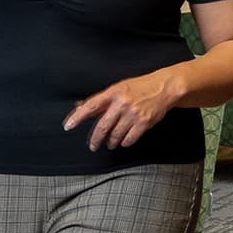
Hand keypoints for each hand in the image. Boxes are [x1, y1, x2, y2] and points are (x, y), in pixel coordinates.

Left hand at [64, 71, 183, 151]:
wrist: (164, 87)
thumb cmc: (140, 87)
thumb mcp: (118, 87)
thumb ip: (101, 99)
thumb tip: (80, 106)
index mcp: (113, 93)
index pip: (90, 106)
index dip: (78, 117)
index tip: (68, 126)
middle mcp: (122, 103)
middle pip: (102, 126)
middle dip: (96, 139)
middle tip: (93, 145)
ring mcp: (133, 113)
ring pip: (116, 134)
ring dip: (111, 142)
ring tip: (110, 143)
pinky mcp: (144, 122)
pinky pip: (130, 138)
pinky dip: (125, 142)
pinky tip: (123, 142)